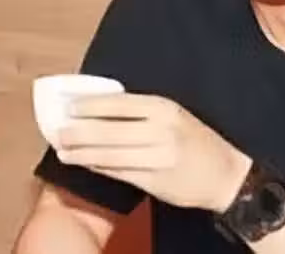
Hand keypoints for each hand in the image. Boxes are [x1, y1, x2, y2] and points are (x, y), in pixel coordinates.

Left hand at [54, 93, 251, 211]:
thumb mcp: (173, 115)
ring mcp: (158, 158)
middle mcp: (160, 131)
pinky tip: (85, 164)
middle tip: (57, 132)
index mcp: (163, 108)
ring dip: (82, 153)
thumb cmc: (195, 140)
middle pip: (108, 130)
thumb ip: (141, 111)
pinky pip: (119, 173)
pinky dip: (98, 167)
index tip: (68, 107)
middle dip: (78, 132)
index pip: (117, 104)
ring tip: (63, 152)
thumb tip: (98, 108)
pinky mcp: (155, 181)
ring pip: (110, 154)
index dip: (89, 106)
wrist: (226, 174)